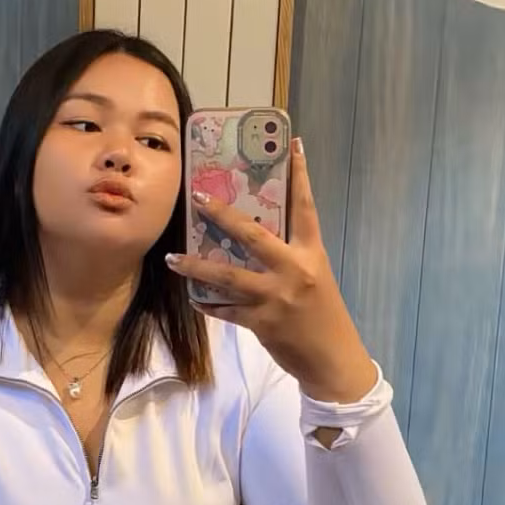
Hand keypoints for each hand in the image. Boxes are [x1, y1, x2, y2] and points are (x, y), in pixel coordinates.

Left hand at [166, 138, 376, 403]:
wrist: (332, 359)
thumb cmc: (323, 316)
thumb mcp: (315, 277)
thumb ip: (289, 257)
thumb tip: (254, 238)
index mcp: (311, 254)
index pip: (305, 208)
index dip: (301, 175)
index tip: (294, 146)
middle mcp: (293, 270)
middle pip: (252, 235)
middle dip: (222, 215)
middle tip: (199, 198)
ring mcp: (275, 297)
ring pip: (226, 276)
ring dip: (196, 266)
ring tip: (172, 258)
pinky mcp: (261, 322)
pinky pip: (225, 309)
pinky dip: (208, 303)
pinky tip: (194, 296)